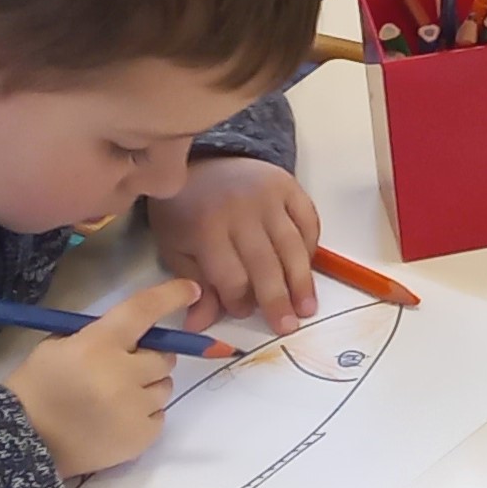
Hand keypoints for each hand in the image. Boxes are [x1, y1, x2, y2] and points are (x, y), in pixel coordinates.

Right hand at [6, 280, 195, 476]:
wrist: (21, 441)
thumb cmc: (36, 388)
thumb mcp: (58, 346)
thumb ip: (98, 336)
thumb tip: (139, 334)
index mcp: (98, 345)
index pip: (143, 311)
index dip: (171, 296)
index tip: (192, 289)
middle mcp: (122, 374)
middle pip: (163, 357)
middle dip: (147, 360)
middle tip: (124, 369)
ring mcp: (134, 408)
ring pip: (164, 387)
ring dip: (147, 388)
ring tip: (115, 399)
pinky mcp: (140, 437)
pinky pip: (159, 416)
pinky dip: (143, 416)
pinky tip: (115, 421)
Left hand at [148, 158, 319, 334]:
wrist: (203, 161)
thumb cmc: (185, 210)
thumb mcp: (175, 247)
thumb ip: (193, 284)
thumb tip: (200, 326)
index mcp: (206, 229)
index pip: (231, 275)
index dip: (238, 301)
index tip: (241, 314)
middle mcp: (240, 211)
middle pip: (265, 263)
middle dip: (277, 299)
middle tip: (288, 326)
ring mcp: (268, 196)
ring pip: (291, 245)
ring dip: (302, 280)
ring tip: (307, 308)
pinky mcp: (289, 186)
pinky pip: (308, 221)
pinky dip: (311, 246)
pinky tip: (308, 268)